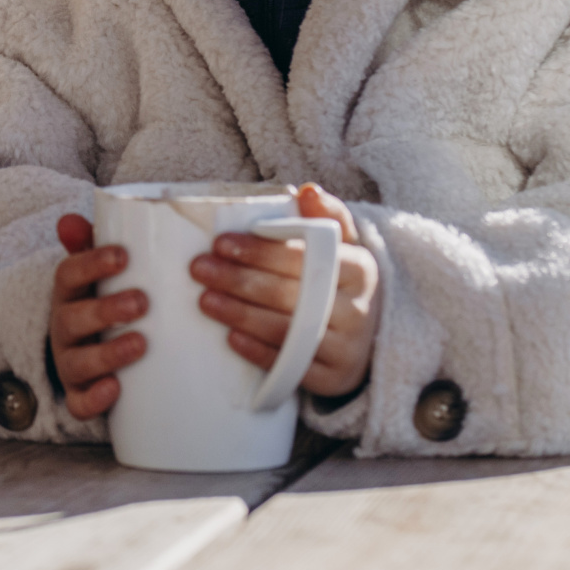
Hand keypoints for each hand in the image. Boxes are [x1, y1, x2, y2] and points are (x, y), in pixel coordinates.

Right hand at [48, 211, 143, 417]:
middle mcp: (64, 328)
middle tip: (142, 302)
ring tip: (141, 344)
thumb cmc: (103, 302)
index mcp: (69, 294)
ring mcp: (70, 363)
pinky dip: (95, 399)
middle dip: (105, 311)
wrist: (91, 352)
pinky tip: (116, 388)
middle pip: (72, 319)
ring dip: (107, 353)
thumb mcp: (98, 274)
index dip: (91, 263)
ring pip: (78, 362)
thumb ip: (91, 244)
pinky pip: (79, 403)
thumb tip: (71, 219)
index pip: (68, 274)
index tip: (123, 255)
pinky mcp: (79, 395)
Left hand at [191, 184, 380, 401]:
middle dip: (239, 280)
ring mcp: (347, 349)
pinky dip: (258, 352)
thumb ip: (326, 217)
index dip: (261, 250)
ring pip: (287, 330)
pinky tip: (230, 338)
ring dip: (240, 314)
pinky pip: (291, 367)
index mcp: (359, 269)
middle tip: (199, 269)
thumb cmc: (339, 282)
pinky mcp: (334, 379)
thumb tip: (307, 190)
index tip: (221, 243)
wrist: (369, 338)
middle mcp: (358, 310)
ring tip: (204, 300)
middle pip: (290, 293)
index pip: (304, 257)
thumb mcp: (342, 247)